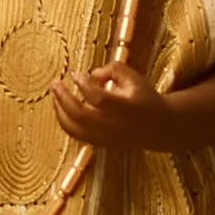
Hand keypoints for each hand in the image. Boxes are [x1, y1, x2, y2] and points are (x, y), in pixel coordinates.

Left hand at [47, 58, 175, 148]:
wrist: (159, 127)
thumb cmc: (146, 97)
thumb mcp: (135, 77)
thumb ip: (114, 69)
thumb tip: (93, 73)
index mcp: (125, 108)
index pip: (98, 98)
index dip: (84, 85)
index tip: (76, 73)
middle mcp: (113, 126)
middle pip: (80, 115)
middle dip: (63, 98)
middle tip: (54, 83)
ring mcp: (106, 138)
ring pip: (75, 129)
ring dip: (60, 111)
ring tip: (55, 94)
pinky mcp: (101, 144)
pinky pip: (77, 135)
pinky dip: (66, 122)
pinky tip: (62, 108)